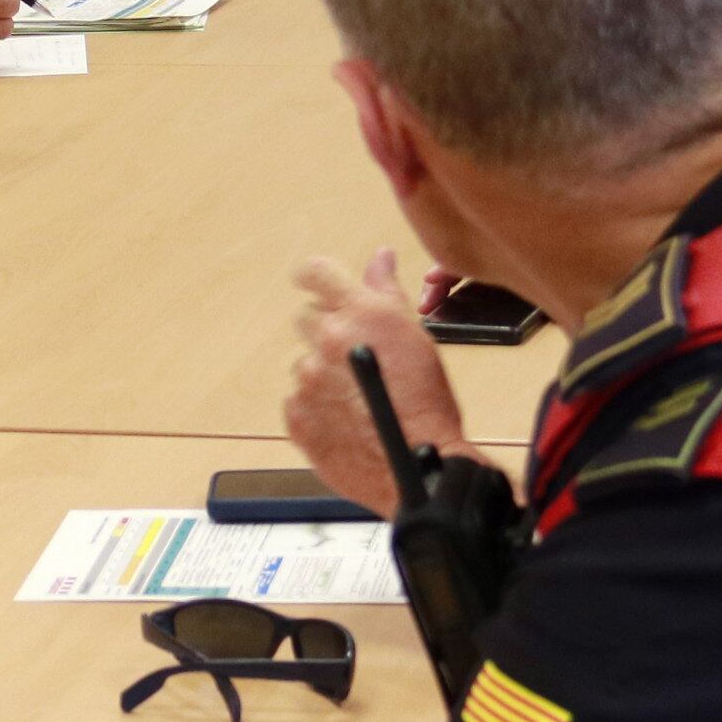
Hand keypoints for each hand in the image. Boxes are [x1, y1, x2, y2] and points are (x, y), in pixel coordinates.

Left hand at [284, 250, 470, 514]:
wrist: (418, 464)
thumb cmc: (426, 402)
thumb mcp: (414, 337)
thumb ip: (387, 292)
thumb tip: (379, 257)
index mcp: (361, 313)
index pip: (316, 273)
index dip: (313, 277)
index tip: (311, 283)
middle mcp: (328, 340)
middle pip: (306, 319)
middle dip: (326, 332)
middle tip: (353, 358)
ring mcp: (308, 379)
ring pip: (305, 364)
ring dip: (323, 375)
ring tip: (357, 398)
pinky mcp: (296, 415)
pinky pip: (297, 400)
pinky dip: (316, 407)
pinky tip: (345, 419)